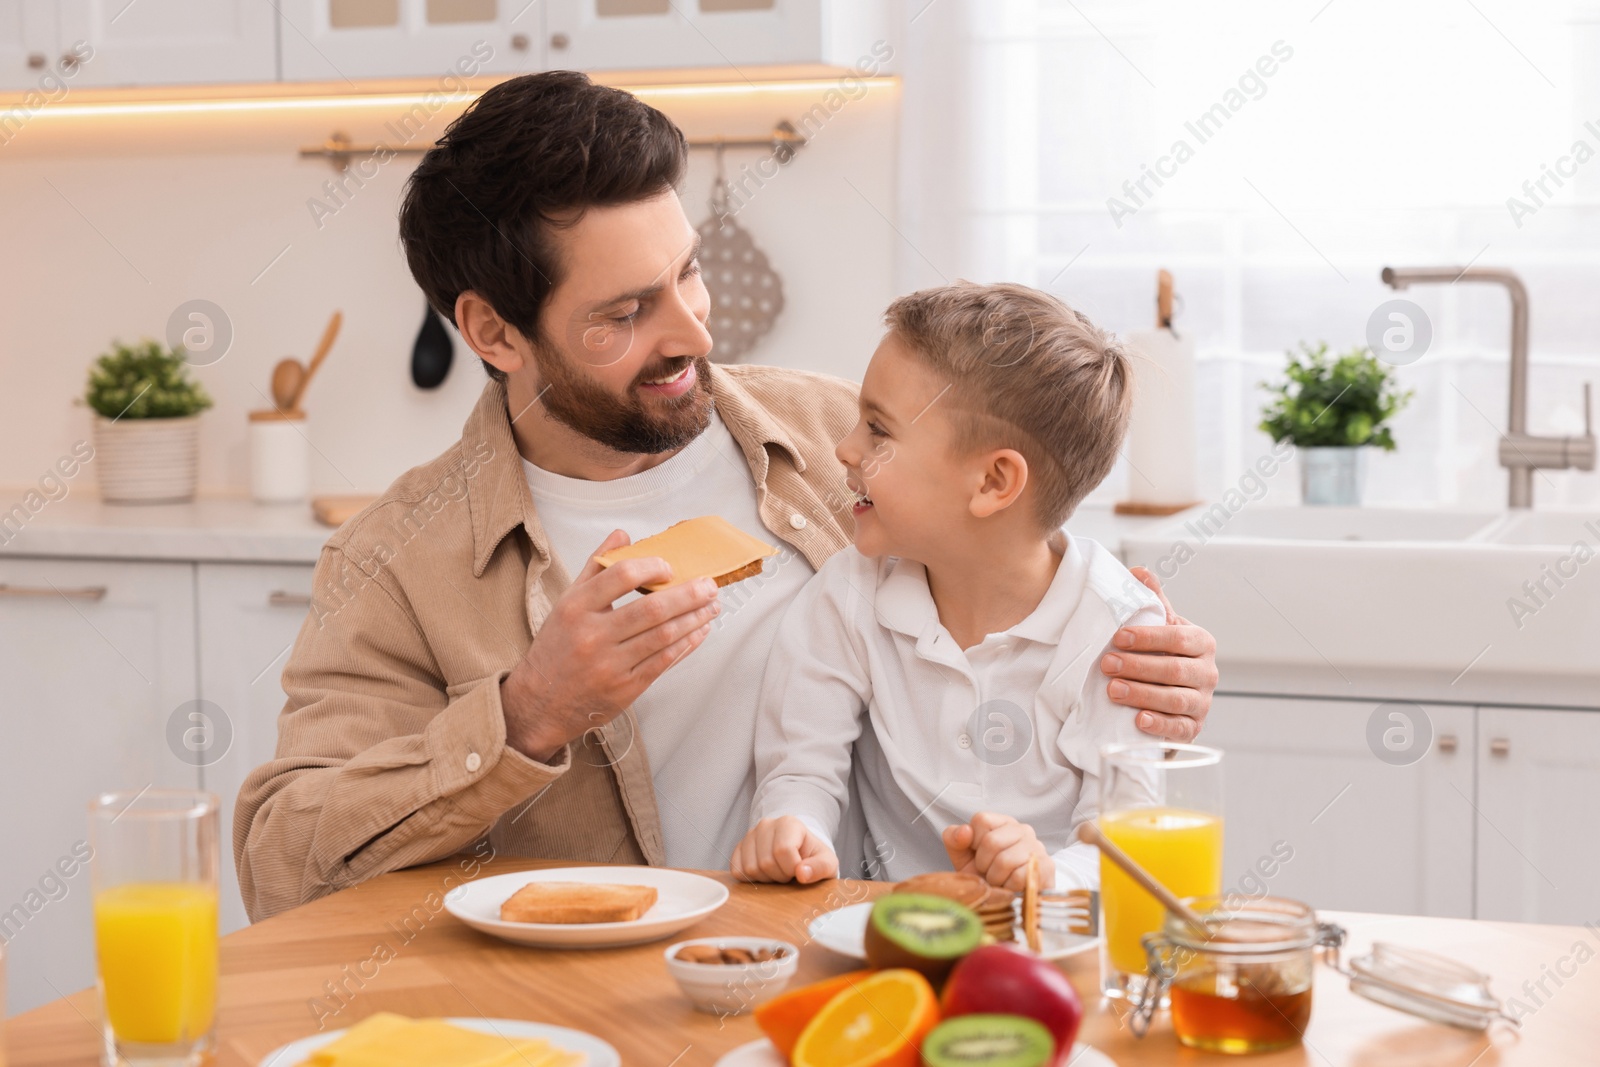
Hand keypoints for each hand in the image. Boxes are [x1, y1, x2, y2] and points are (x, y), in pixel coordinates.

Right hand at [500, 529, 720, 762]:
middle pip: (651, 609)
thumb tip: (622, 535)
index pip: (620, 576)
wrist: (541, 703)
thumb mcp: (567, 602)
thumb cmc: (557, 648)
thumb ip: (596, 567)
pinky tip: (699, 631)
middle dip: (688, 595)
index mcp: (576, 608)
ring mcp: (611, 665)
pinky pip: (664, 661)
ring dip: (694, 619)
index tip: (669, 567)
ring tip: (711, 606)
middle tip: (710, 585)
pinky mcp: (626, 688)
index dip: (652, 567)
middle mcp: (593, 636)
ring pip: (663, 636)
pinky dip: (687, 644)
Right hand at [730, 817, 838, 884]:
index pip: (783, 851)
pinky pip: (737, 870)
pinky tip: (765, 874)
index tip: (799, 870)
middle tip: (789, 873)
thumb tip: (802, 873)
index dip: (792, 869)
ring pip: (750, 868)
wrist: (800, 854)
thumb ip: (820, 868)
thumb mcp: (827, 863)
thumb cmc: (813, 858)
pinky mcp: (738, 848)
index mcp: (789, 823)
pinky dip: (751, 879)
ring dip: (766, 879)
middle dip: (780, 876)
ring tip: (778, 872)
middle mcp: (766, 825)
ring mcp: (749, 836)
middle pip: (766, 862)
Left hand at [941, 813, 1054, 891]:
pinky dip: (1009, 888)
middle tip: (988, 873)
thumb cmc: (986, 875)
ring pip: (1005, 860)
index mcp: (1002, 822)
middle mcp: (1022, 829)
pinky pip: (1020, 876)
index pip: (981, 820)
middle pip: (991, 841)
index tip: (977, 855)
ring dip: (996, 878)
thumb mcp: (963, 857)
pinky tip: (1012, 887)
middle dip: (983, 865)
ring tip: (1000, 881)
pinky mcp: (1047, 866)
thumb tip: (965, 831)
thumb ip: (954, 840)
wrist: (1012, 902)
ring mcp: (1037, 846)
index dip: (973, 842)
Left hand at [1100, 567, 1217, 742]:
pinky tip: (1138, 719)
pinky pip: (1178, 729)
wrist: (1175, 693)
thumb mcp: (1161, 627)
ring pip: (1175, 700)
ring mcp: (1203, 702)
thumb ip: (1152, 602)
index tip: (1118, 637)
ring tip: (1113, 690)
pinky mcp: (1193, 728)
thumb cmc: (1164, 654)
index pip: (1178, 637)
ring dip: (1142, 694)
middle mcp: (1207, 673)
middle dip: (1138, 667)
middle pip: (1174, 670)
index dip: (1148, 637)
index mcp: (1201, 643)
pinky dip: (1159, 725)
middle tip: (1107, 664)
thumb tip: (1138, 571)